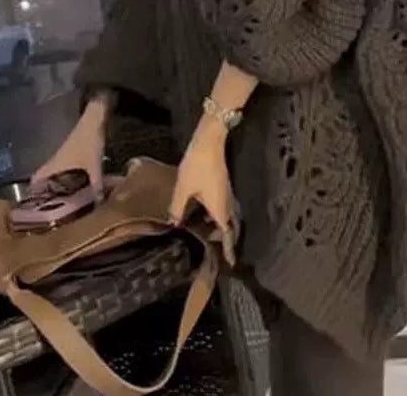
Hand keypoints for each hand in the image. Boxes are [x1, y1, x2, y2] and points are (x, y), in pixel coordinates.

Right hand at [31, 99, 105, 197]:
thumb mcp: (94, 165)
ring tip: (62, 197)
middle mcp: (55, 160)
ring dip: (57, 183)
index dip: (32, 191)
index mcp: (54, 164)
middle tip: (50, 205)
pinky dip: (67, 176)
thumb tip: (98, 202)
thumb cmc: (88, 142)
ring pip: (55, 172)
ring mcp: (63, 155)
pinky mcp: (72, 151)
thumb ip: (96, 184)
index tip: (32, 204)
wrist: (94, 120)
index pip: (36, 178)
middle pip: (45, 177)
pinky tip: (76, 183)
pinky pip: (65, 168)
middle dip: (45, 190)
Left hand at [169, 118, 237, 266]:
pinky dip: (218, 215)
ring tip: (208, 233)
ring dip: (220, 226)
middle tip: (218, 250)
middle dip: (225, 239)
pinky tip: (205, 213)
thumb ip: (177, 208)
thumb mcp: (182, 189)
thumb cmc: (196, 167)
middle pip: (229, 226)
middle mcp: (226, 203)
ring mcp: (227, 193)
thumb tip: (174, 224)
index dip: (229, 249)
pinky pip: (223, 207)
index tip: (231, 262)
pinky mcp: (223, 186)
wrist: (209, 143)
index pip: (226, 233)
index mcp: (218, 208)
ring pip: (226, 216)